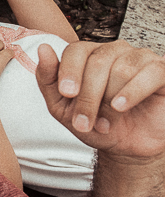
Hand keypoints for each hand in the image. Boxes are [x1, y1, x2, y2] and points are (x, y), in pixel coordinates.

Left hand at [36, 40, 164, 159]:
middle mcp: (116, 50)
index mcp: (90, 54)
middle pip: (97, 62)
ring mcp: (141, 58)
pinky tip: (122, 107)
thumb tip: (44, 49)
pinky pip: (150, 73)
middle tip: (84, 123)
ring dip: (109, 101)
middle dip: (88, 97)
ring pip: (121, 69)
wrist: (126, 148)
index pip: (77, 50)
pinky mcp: (162, 71)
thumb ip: (49, 79)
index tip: (67, 94)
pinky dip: (133, 91)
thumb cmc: (95, 123)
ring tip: (107, 123)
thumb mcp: (62, 107)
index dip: (70, 71)